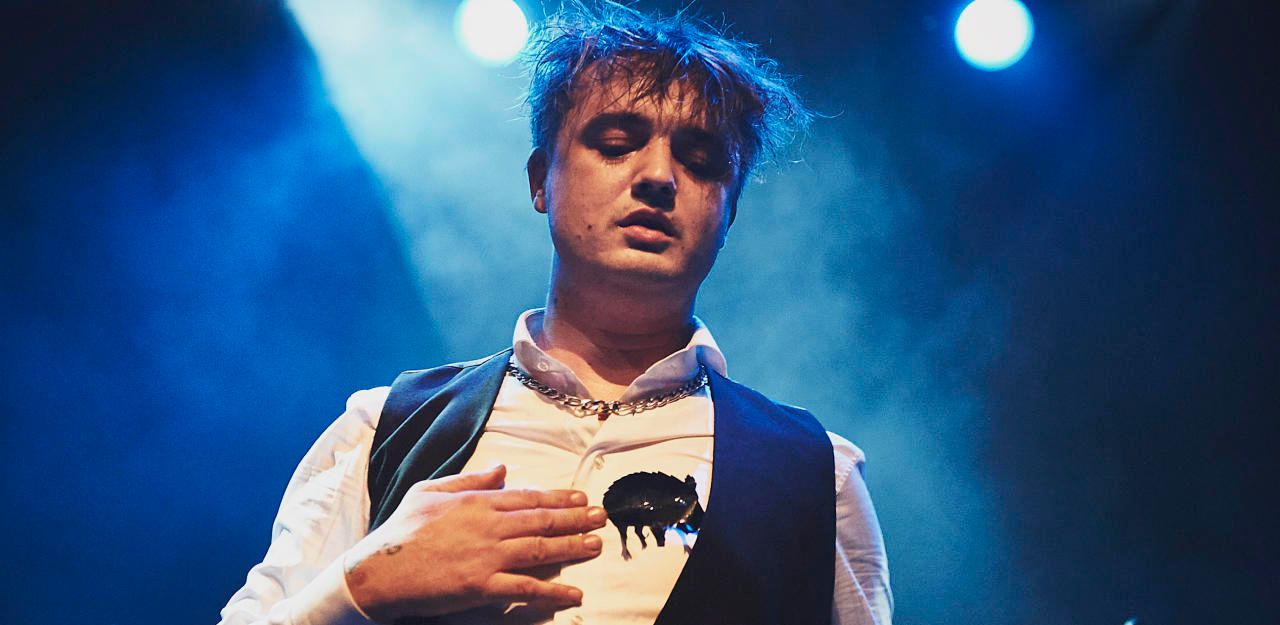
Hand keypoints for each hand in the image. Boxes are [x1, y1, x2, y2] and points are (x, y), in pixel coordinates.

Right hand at [342, 465, 606, 621]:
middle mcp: (489, 525)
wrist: (379, 569)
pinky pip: (525, 588)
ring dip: (573, 547)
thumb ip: (469, 480)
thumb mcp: (430, 490)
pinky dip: (553, 592)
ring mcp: (487, 555)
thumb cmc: (400, 529)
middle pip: (542, 520)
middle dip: (576, 519)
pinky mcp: (482, 585)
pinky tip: (574, 595)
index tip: (581, 498)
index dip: (558, 498)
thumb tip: (501, 469)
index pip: (528, 497)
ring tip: (596, 546)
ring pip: (541, 549)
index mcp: (477, 501)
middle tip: (602, 517)